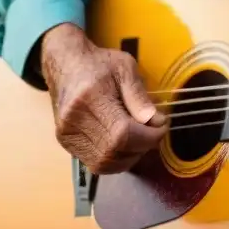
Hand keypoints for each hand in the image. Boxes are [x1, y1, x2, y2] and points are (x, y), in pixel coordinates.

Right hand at [39, 23, 167, 173]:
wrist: (66, 63)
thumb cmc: (99, 63)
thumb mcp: (125, 68)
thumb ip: (139, 96)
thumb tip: (156, 122)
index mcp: (89, 98)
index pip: (122, 134)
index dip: (148, 137)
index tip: (162, 126)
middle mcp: (73, 120)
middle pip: (113, 152)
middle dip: (141, 147)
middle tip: (153, 132)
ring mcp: (66, 135)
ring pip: (103, 164)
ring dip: (129, 157)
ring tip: (140, 139)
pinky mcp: (65, 143)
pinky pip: (94, 163)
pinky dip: (115, 159)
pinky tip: (124, 144)